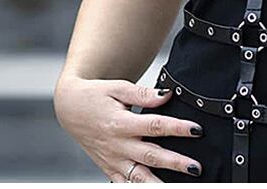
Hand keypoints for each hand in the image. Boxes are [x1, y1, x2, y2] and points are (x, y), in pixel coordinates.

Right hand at [53, 74, 204, 181]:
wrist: (70, 108)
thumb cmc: (96, 95)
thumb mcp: (118, 87)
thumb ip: (143, 94)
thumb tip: (167, 94)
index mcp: (121, 123)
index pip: (154, 126)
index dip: (177, 128)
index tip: (196, 130)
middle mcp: (117, 145)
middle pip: (151, 156)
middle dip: (175, 163)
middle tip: (195, 167)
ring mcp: (113, 160)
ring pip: (138, 178)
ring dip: (159, 184)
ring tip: (180, 187)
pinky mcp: (108, 168)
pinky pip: (124, 184)